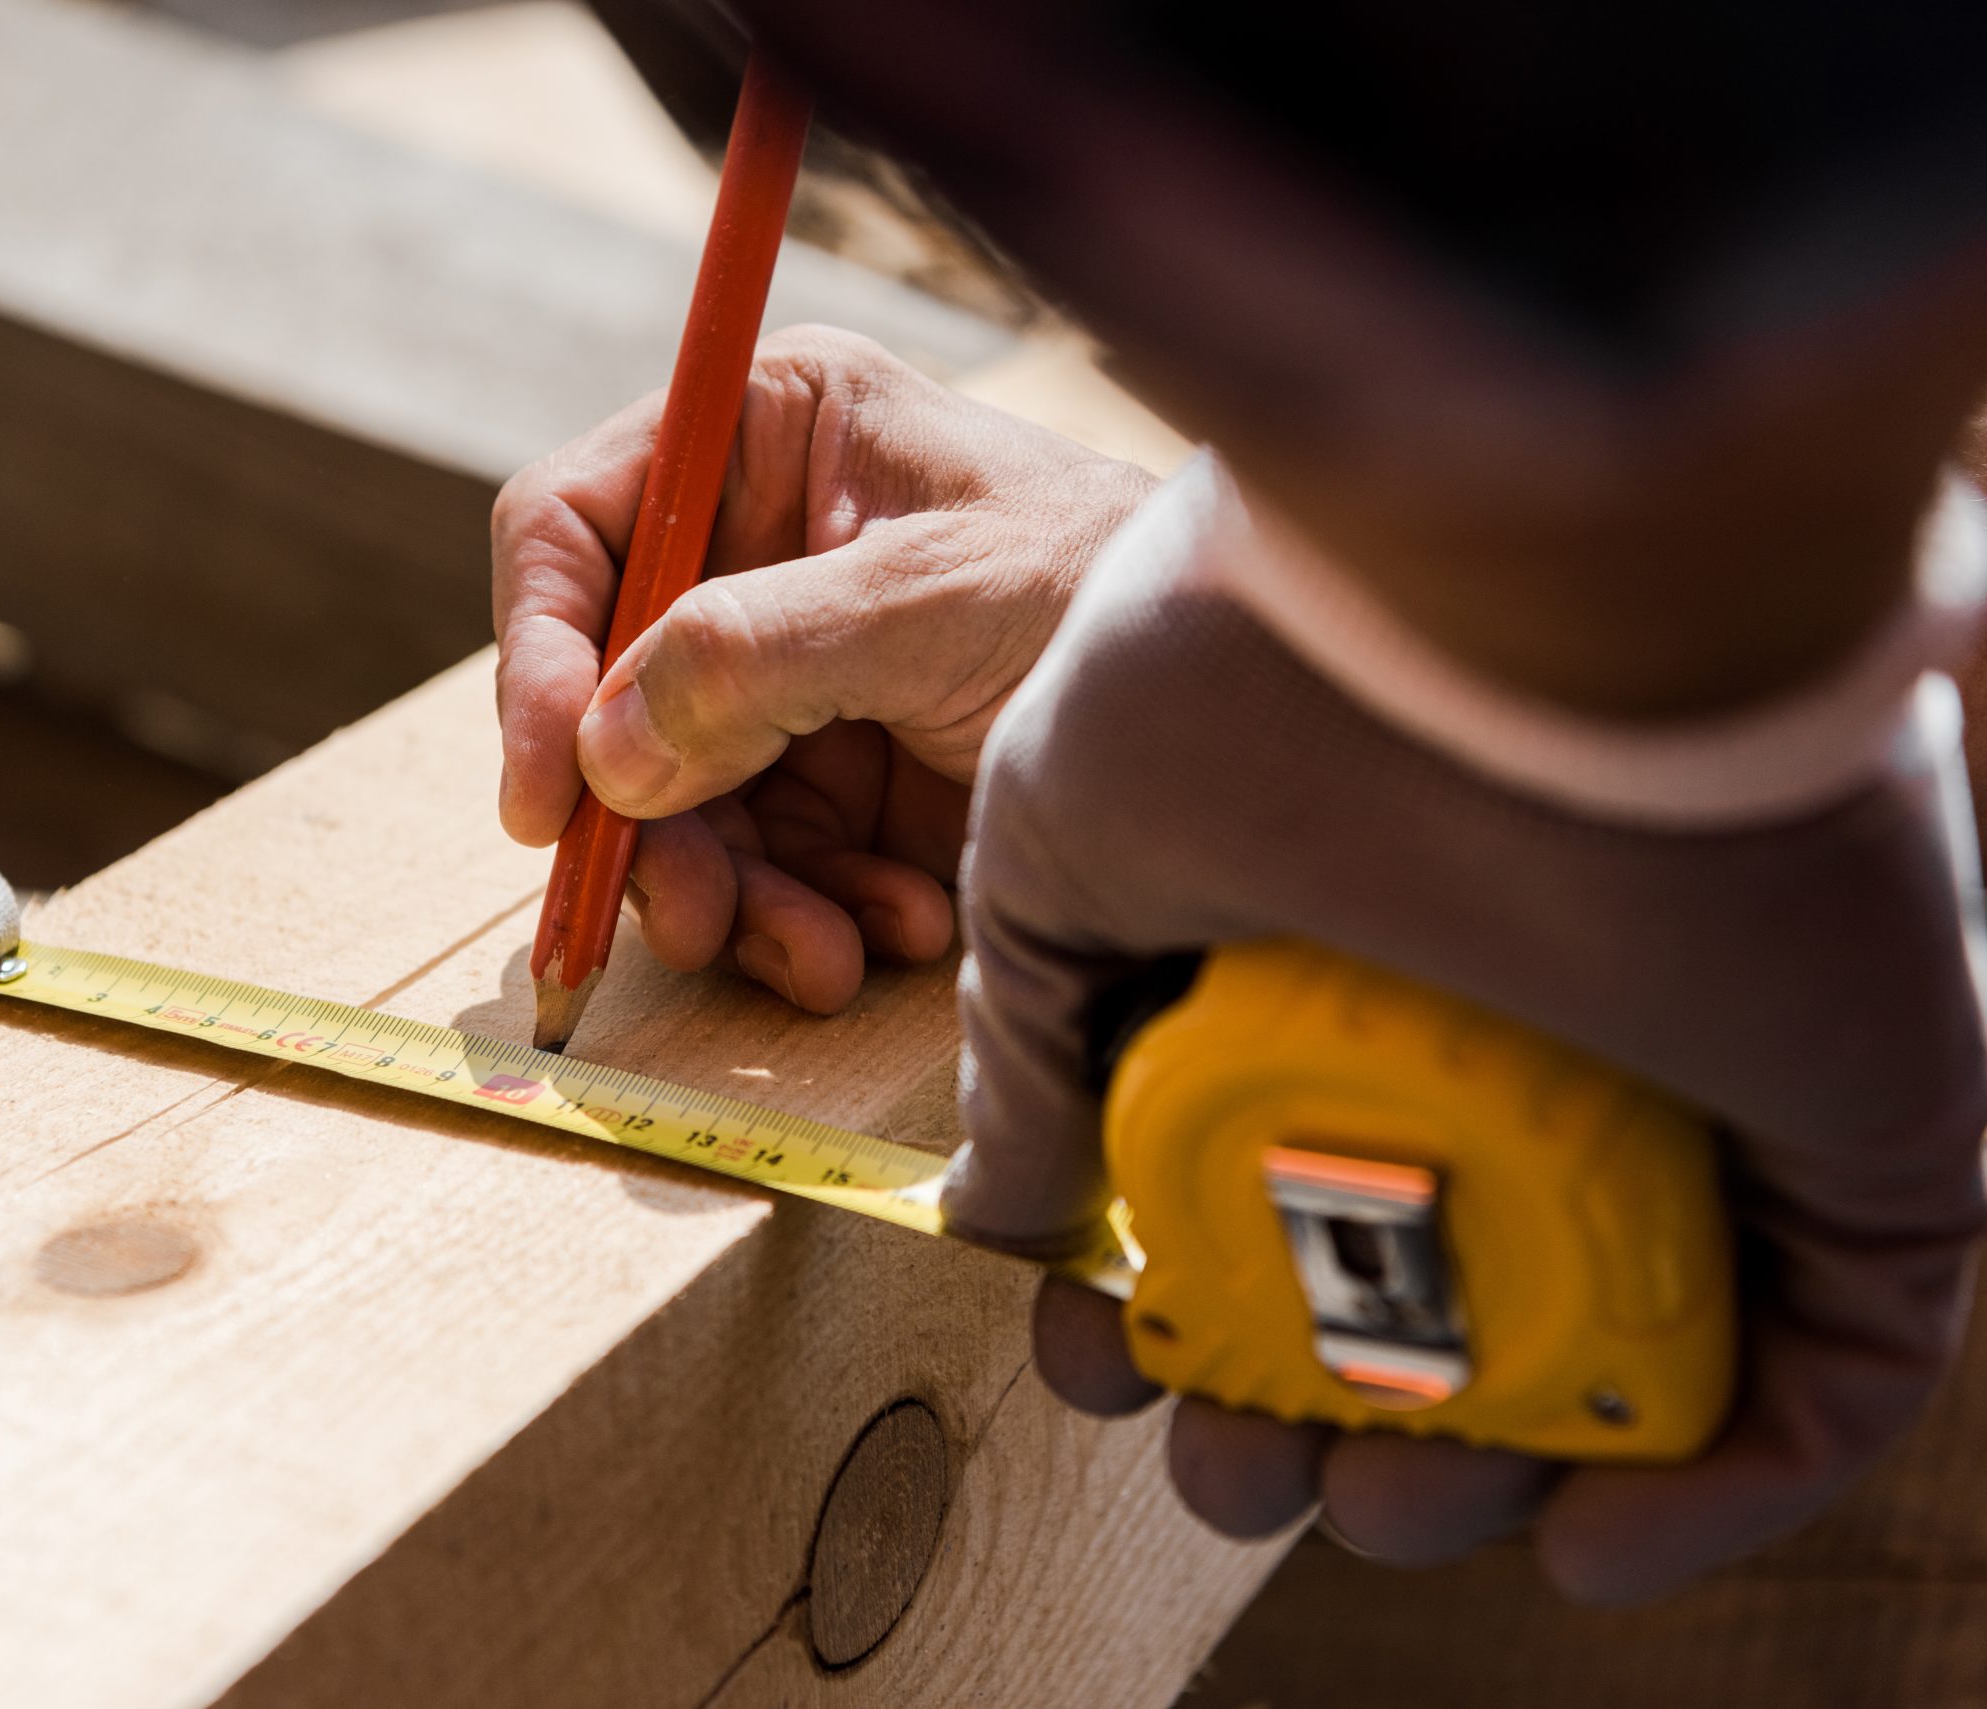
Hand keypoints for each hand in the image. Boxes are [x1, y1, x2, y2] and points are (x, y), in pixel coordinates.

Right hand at [492, 326, 1149, 1009]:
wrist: (1257, 712)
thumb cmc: (1116, 593)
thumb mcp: (935, 603)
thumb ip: (759, 655)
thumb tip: (605, 752)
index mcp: (768, 436)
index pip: (574, 529)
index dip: (533, 656)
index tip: (544, 793)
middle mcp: (758, 551)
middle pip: (609, 696)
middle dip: (648, 825)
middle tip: (692, 920)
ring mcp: (792, 676)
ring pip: (674, 807)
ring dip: (736, 899)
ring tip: (823, 958)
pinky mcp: (839, 780)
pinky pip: (761, 869)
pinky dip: (811, 922)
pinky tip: (899, 931)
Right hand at [946, 454, 1986, 1602]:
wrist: (1518, 580)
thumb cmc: (1256, 672)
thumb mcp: (1054, 842)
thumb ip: (1031, 1033)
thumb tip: (1004, 1211)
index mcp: (1345, 941)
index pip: (1258, 1169)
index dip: (1164, 1301)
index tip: (1101, 1362)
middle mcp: (1524, 1009)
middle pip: (1428, 1275)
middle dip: (1310, 1412)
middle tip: (1233, 1467)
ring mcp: (1696, 1071)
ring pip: (1607, 1340)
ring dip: (1482, 1469)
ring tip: (1379, 1507)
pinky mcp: (1858, 1125)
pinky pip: (1824, 1362)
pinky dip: (1716, 1485)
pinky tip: (1590, 1544)